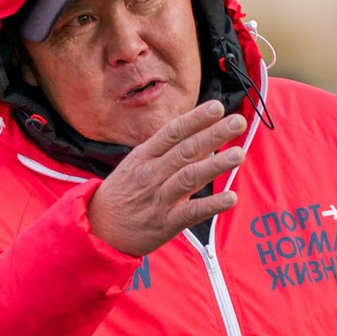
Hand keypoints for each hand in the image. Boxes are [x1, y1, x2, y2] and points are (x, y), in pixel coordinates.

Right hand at [86, 101, 245, 255]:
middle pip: (186, 150)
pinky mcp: (165, 223)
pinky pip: (190, 213)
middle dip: (213, 134)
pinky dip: (211, 205)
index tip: (217, 106)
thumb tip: (206, 140)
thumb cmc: (124, 193)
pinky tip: (230, 197)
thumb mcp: (138, 165)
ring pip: (189, 177)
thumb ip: (171, 153)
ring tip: (238, 154)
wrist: (98, 229)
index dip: (196, 119)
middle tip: (238, 122)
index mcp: (144, 156)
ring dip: (215, 165)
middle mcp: (151, 174)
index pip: (173, 132)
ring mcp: (158, 198)